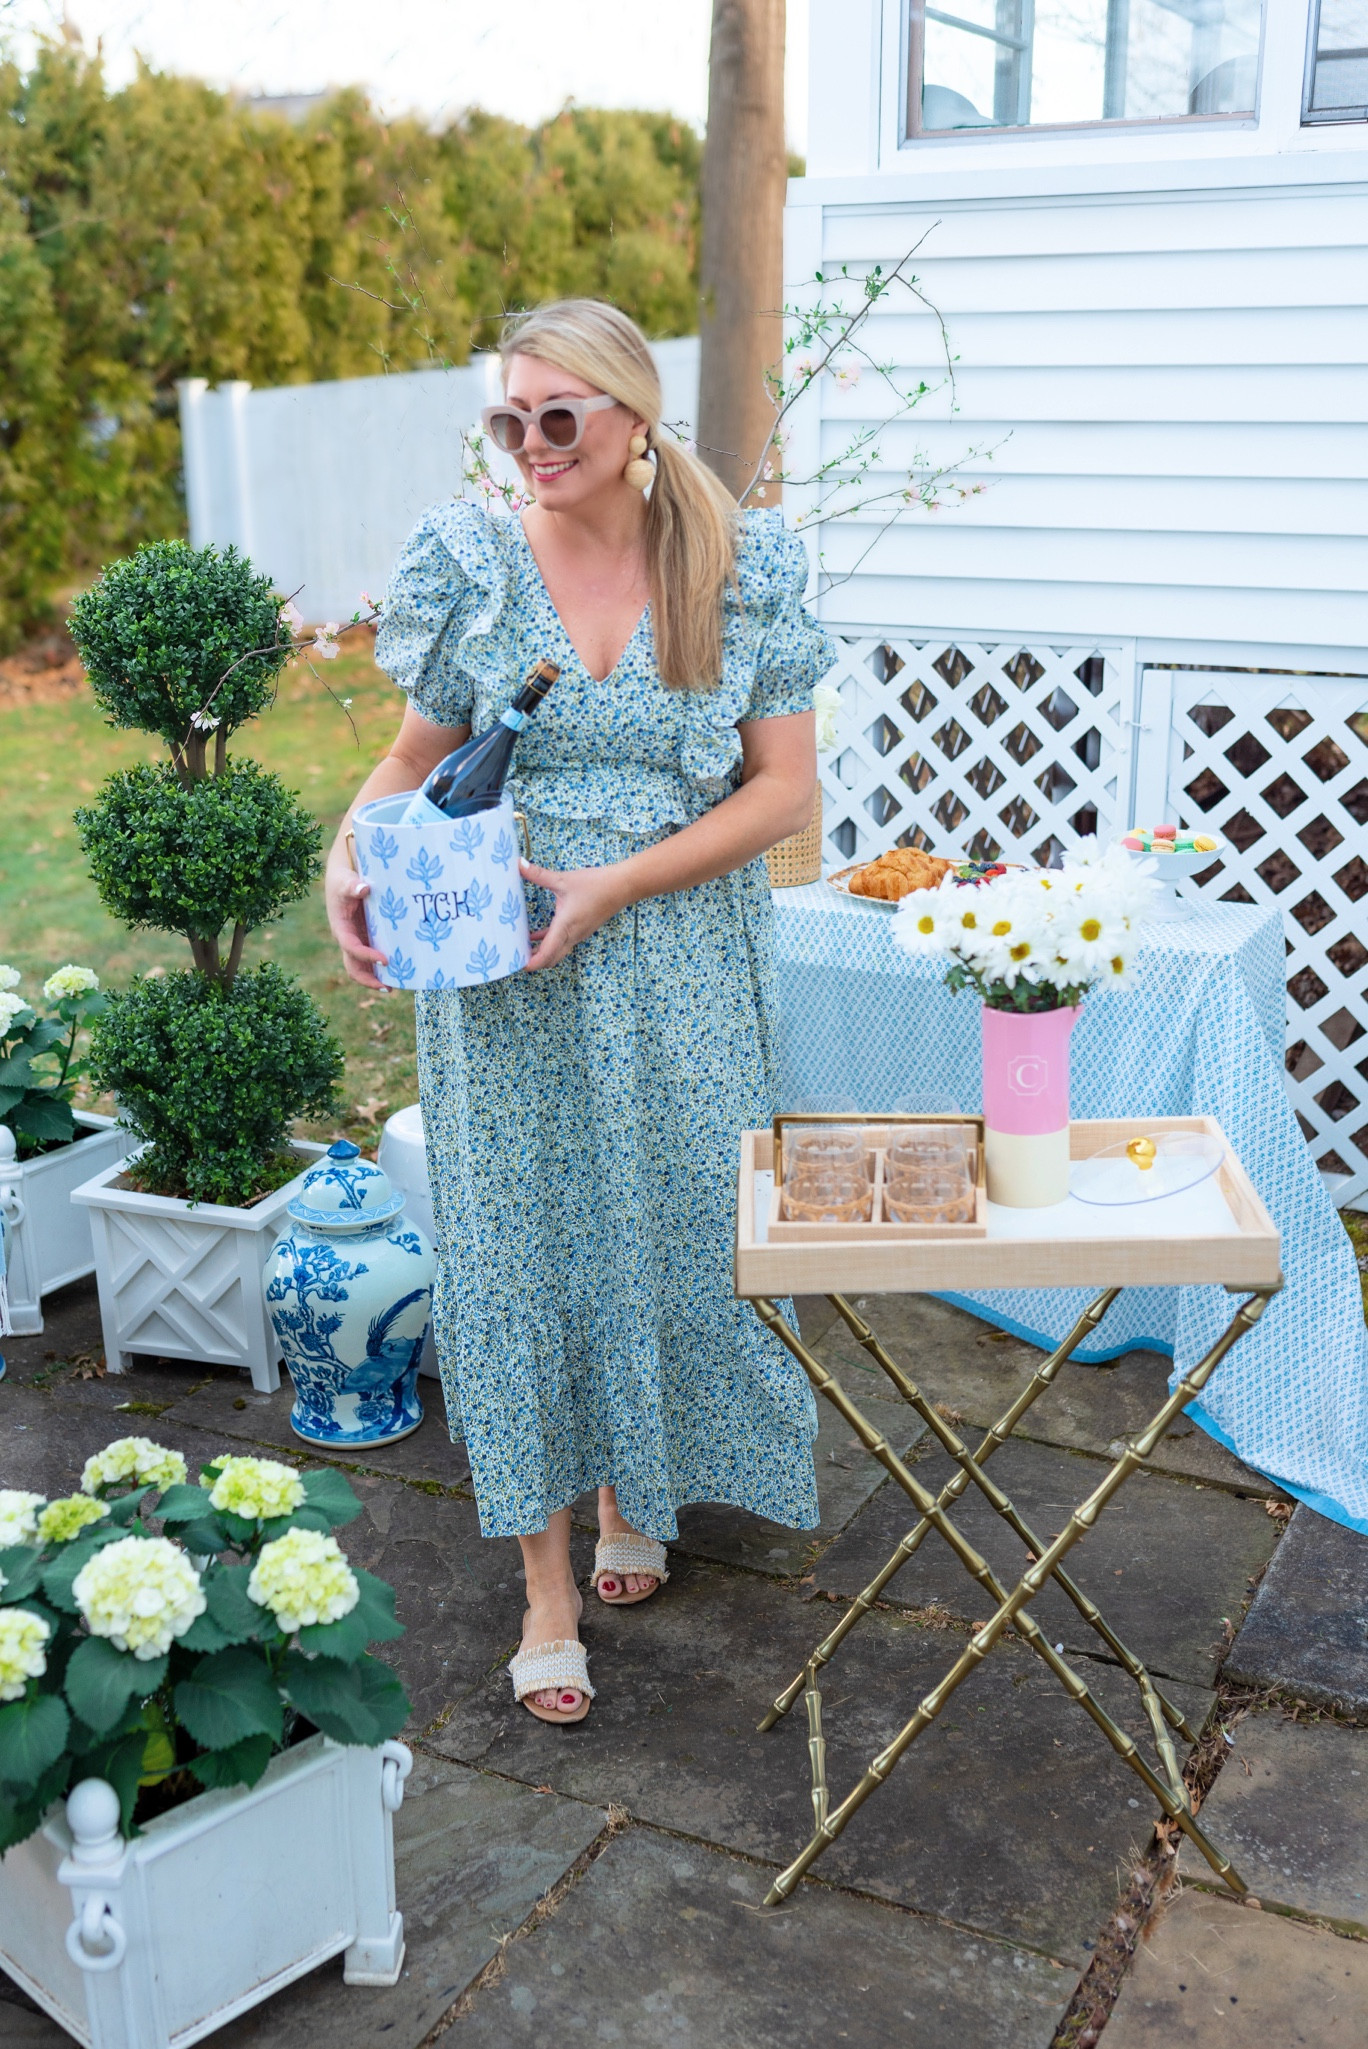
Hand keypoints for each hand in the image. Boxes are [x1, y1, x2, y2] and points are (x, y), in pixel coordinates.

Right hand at [325, 857, 391, 992]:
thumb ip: (353, 885)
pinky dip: (381, 967)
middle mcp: (347, 938)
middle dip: (369, 979)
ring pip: (362, 966)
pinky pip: (371, 958)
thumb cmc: (344, 878)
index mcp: (341, 928)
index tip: (385, 960)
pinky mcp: (365, 938)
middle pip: (353, 967)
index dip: (367, 956)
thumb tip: (363, 889)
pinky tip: (398, 971)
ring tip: (394, 986)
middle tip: (388, 987)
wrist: (343, 875)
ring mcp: (356, 940)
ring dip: (376, 978)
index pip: (352, 948)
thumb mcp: (346, 880)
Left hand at [521, 858, 628, 971]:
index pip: (546, 954)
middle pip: (551, 959)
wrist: (623, 886)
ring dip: (540, 953)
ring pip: (557, 953)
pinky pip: (562, 943)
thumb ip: (539, 874)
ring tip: (520, 947)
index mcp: (565, 926)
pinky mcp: (581, 930)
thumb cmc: (596, 884)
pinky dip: (549, 943)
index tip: (516, 964)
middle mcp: (572, 935)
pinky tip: (535, 935)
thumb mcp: (563, 879)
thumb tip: (518, 864)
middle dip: (533, 962)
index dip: (531, 963)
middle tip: (513, 956)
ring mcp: (578, 935)